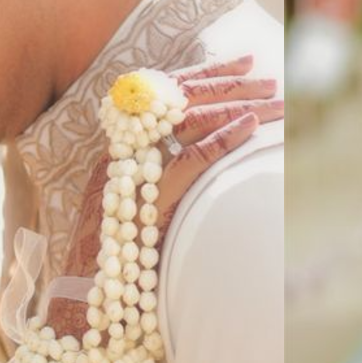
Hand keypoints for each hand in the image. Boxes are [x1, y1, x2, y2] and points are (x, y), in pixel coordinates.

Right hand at [49, 55, 281, 331]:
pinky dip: (221, 142)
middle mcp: (122, 151)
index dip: (207, 74)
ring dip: (237, 106)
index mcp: (121, 146)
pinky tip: (250, 128)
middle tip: (268, 74)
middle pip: (179, 99)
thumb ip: (163, 176)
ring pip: (190, 123)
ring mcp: (132, 172)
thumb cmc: (116, 259)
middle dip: (228, 82)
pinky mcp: (146, 198)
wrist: (86, 301)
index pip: (166, 94)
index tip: (243, 62)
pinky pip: (189, 161)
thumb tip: (208, 152)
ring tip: (275, 99)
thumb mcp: (137, 207)